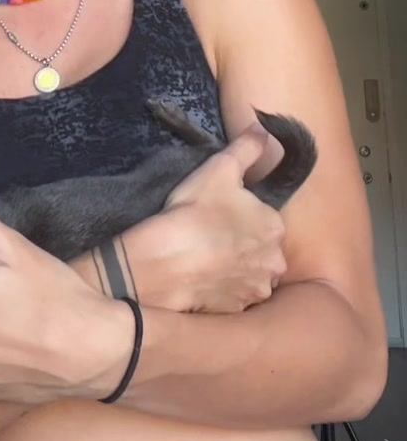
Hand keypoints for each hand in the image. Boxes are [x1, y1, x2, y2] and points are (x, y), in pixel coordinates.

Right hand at [116, 123, 286, 312]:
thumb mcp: (220, 168)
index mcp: (275, 227)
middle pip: (260, 249)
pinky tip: (200, 278)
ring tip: (204, 259)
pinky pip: (232, 296)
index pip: (264, 218)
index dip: (240, 215)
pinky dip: (220, 289)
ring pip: (248, 274)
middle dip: (242, 244)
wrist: (165, 263)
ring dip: (233, 269)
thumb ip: (247, 148)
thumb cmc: (195, 211)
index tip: (217, 213)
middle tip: (210, 236)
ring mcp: (256, 291)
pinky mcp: (236, 313)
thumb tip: (265, 128)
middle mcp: (275, 262)